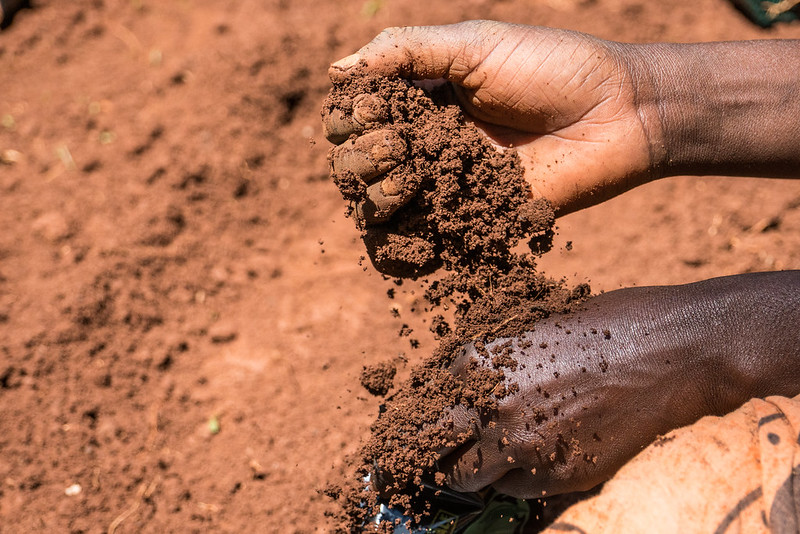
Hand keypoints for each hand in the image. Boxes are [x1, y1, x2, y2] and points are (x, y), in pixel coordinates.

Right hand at [323, 21, 656, 218]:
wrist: (617, 116)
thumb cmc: (552, 69)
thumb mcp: (474, 44)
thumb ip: (405, 51)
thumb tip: (335, 71)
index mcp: (417, 100)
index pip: (351, 118)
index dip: (349, 118)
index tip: (375, 108)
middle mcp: (422, 146)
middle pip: (354, 167)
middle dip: (362, 158)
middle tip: (398, 146)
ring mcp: (443, 189)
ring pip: (374, 211)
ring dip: (375, 198)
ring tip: (407, 180)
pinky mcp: (468, 225)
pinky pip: (413, 251)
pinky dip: (397, 254)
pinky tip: (410, 239)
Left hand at [437, 271, 799, 496]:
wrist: (672, 351)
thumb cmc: (604, 324)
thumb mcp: (529, 323)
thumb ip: (485, 359)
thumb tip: (452, 386)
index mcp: (474, 362)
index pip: (416, 408)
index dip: (406, 425)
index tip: (400, 435)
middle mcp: (488, 408)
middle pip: (428, 453)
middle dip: (421, 458)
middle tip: (417, 463)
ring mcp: (523, 447)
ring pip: (467, 479)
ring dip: (466, 470)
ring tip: (476, 458)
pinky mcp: (559, 476)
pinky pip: (516, 488)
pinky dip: (513, 477)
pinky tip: (532, 454)